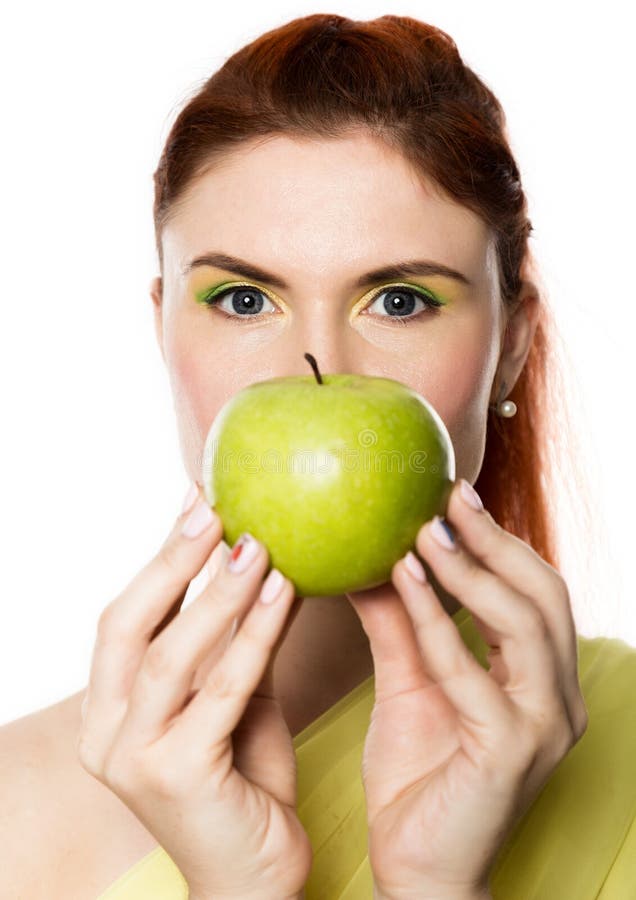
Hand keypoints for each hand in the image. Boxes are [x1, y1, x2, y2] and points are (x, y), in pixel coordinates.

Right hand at [78, 483, 311, 899]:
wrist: (254, 881)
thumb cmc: (243, 780)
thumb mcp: (233, 698)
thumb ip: (232, 640)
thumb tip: (258, 556)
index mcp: (110, 710)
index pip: (122, 619)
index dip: (158, 557)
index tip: (196, 501)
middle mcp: (106, 732)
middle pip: (127, 626)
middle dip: (171, 561)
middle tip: (214, 507)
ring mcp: (133, 758)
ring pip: (171, 655)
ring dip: (216, 592)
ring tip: (255, 541)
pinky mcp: (176, 777)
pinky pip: (222, 690)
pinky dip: (254, 636)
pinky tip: (283, 592)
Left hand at [346, 478, 587, 899]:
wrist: (419, 870)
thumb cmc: (420, 777)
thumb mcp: (410, 683)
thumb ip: (400, 623)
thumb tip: (372, 558)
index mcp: (542, 680)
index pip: (536, 593)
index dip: (501, 541)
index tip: (455, 495)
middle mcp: (558, 699)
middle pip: (544, 596)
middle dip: (497, 541)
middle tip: (449, 495)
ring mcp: (542, 727)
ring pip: (522, 624)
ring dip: (472, 571)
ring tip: (425, 529)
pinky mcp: (510, 752)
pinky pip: (472, 672)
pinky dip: (437, 620)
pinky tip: (403, 579)